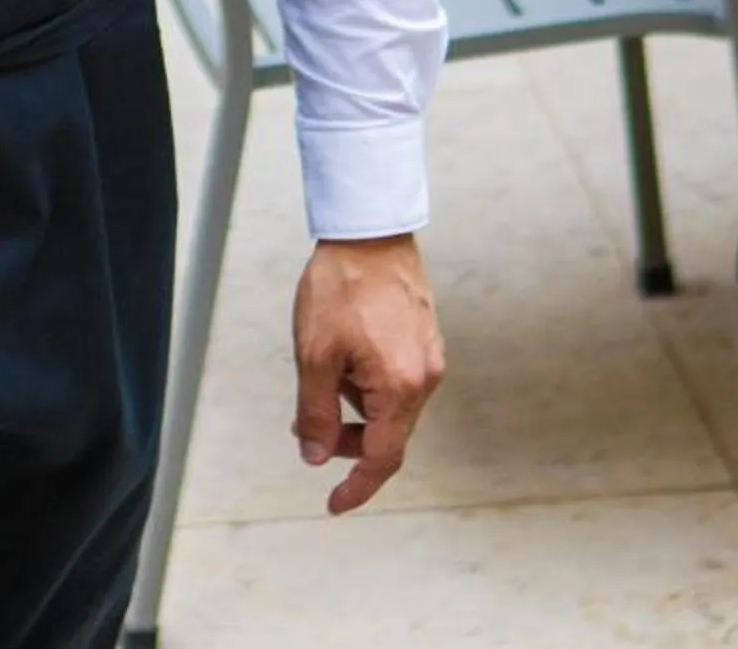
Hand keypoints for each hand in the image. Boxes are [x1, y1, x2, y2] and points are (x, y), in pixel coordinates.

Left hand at [291, 234, 443, 515]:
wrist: (370, 232)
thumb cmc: (341, 288)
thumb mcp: (314, 354)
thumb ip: (317, 412)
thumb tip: (317, 456)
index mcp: (400, 387)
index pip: (383, 457)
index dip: (357, 486)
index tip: (334, 504)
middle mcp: (425, 378)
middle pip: (388, 434)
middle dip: (347, 441)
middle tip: (307, 430)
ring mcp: (430, 358)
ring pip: (391, 407)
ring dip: (355, 408)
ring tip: (320, 377)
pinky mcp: (425, 339)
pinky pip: (396, 381)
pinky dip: (367, 385)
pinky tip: (342, 360)